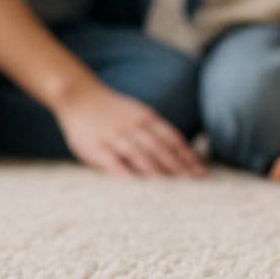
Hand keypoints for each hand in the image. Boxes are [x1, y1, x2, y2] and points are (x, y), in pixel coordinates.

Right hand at [54, 85, 206, 177]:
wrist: (79, 96)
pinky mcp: (96, 147)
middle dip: (177, 164)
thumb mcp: (138, 114)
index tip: (200, 170)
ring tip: (168, 183)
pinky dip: (122, 170)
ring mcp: (115, 136)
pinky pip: (111, 160)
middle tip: (192, 180)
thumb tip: (178, 154)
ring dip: (154, 168)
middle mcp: (134, 127)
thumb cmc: (114, 111)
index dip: (187, 155)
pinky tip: (132, 181)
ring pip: (138, 154)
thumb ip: (155, 131)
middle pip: (160, 148)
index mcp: (147, 118)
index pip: (173, 139)